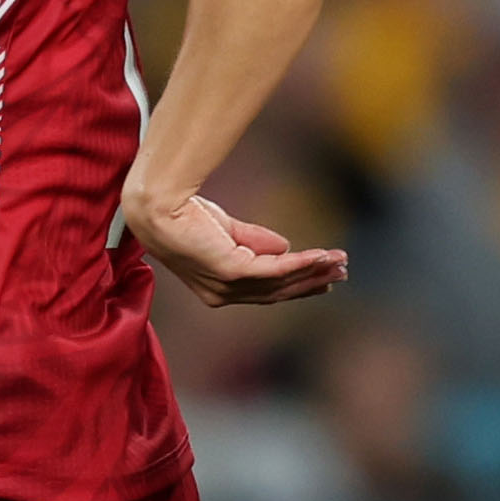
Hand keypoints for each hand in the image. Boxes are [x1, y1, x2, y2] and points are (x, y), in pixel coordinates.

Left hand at [126, 184, 347, 306]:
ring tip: (339, 261)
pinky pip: (275, 269)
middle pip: (278, 292)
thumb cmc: (182, 214)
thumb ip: (255, 241)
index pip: (266, 290)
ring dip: (313, 271)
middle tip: (341, 273)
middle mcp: (223, 294)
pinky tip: (320, 255)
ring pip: (281, 282)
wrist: (158, 206)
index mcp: (219, 288)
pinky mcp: (230, 271)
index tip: (323, 275)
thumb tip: (286, 246)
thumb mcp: (227, 230)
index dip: (297, 283)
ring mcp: (226, 286)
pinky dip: (300, 263)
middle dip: (312, 282)